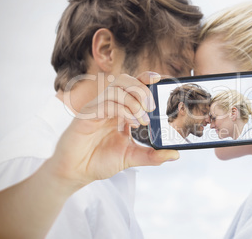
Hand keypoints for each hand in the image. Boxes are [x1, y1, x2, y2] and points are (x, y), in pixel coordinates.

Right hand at [45, 72, 178, 188]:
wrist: (76, 172)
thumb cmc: (100, 161)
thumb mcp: (132, 157)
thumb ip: (153, 155)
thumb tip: (175, 155)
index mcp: (119, 110)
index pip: (132, 85)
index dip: (145, 78)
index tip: (160, 79)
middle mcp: (108, 105)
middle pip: (125, 80)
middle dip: (142, 89)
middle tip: (152, 108)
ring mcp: (97, 108)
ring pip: (116, 88)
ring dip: (134, 101)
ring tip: (143, 120)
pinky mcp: (86, 116)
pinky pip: (106, 103)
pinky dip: (123, 110)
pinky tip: (132, 124)